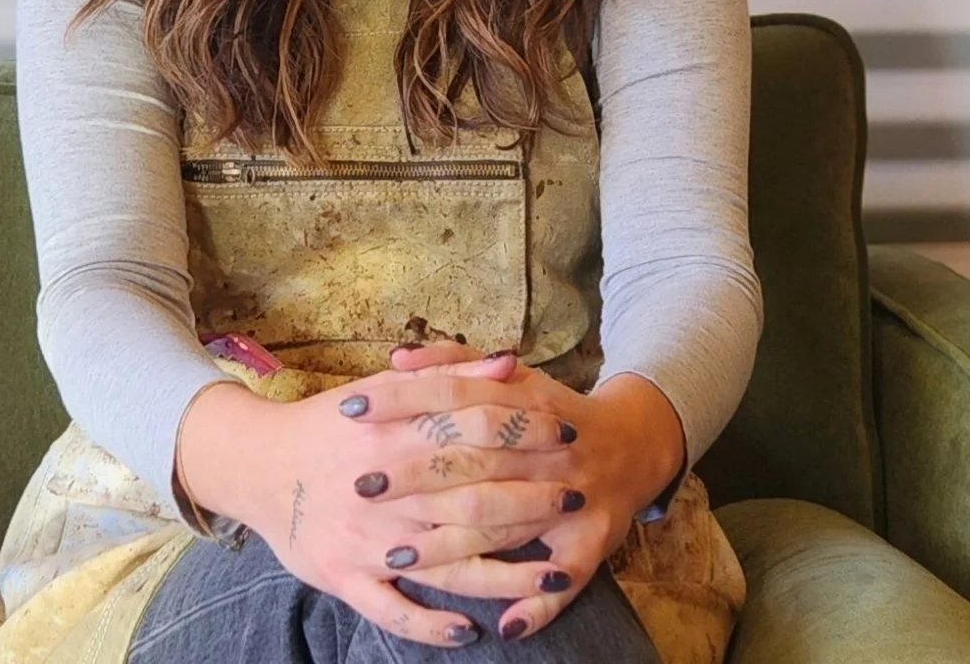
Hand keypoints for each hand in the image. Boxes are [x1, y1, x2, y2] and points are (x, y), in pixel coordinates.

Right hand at [177, 354, 578, 648]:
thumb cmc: (331, 423)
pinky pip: (393, 611)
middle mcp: (383, 488)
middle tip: (573, 496)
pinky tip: (470, 631)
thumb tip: (511, 361)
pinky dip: (431, 624)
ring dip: (503, 572)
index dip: (527, 432)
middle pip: (471, 497)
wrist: (255, 464)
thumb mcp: (385, 388)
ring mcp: (365, 540)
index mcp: (393, 433)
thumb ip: (449, 376)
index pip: (475, 431)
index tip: (568, 433)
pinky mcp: (344, 579)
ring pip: (446, 562)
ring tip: (551, 572)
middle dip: (529, 499)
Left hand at [374, 339, 686, 641]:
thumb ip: (454, 362)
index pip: (452, 393)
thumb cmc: (552, 410)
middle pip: (471, 459)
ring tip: (395, 558)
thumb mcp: (511, 377)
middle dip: (413, 475)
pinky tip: (503, 627)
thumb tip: (396, 357)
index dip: (401, 399)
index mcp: (523, 400)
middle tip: (360, 484)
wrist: (633, 443)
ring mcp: (571, 496)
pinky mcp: (594, 541)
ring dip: (451, 545)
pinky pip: (565, 578)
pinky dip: (536, 604)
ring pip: (506, 524)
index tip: (350, 408)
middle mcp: (546, 446)